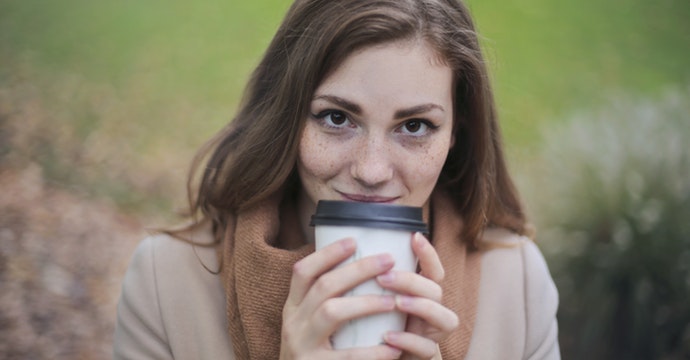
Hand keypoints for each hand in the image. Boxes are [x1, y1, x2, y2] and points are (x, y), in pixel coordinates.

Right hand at [280, 238, 403, 359]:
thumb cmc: (311, 357)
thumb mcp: (306, 329)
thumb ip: (322, 305)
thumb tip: (355, 270)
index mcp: (291, 310)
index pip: (302, 272)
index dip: (327, 253)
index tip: (353, 240)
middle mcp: (292, 325)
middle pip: (323, 286)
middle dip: (358, 270)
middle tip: (389, 260)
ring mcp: (301, 347)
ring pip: (332, 312)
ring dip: (367, 302)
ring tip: (394, 300)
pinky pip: (347, 357)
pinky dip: (373, 352)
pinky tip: (395, 348)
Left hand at [377, 232, 457, 359]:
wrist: (379, 359)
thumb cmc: (377, 327)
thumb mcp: (376, 299)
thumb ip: (373, 281)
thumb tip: (350, 250)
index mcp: (421, 294)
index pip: (432, 270)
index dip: (428, 253)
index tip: (415, 236)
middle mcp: (432, 311)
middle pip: (436, 289)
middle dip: (412, 281)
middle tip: (384, 277)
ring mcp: (432, 334)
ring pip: (445, 318)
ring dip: (420, 306)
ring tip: (397, 302)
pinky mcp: (425, 355)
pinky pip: (427, 348)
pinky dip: (409, 340)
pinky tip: (388, 336)